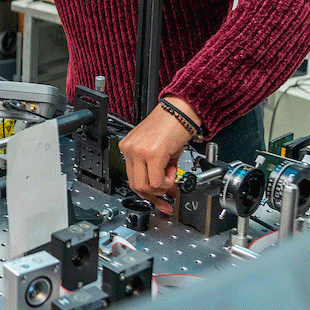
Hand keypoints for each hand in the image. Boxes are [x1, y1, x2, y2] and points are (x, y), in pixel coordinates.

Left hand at [118, 98, 197, 215]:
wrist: (181, 110)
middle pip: (136, 186)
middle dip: (155, 195)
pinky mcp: (151, 153)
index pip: (132, 179)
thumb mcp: (162, 151)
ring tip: (171, 172)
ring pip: (145, 186)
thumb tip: (167, 193)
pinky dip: (167, 182)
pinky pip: (157, 180)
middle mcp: (129, 149)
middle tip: (169, 192)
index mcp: (128, 147)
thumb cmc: (172, 126)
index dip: (148, 193)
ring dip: (162, 186)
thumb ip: (161, 172)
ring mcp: (138, 151)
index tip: (160, 199)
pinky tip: (173, 169)